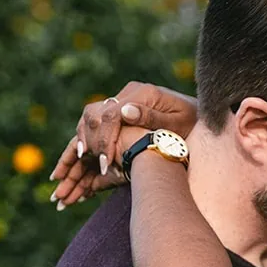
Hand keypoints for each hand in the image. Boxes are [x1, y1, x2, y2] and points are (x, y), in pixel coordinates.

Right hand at [50, 82, 198, 208]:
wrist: (199, 114)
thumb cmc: (194, 122)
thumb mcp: (178, 122)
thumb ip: (152, 117)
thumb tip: (124, 110)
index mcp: (142, 93)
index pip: (111, 115)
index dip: (104, 140)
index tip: (103, 164)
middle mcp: (127, 94)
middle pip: (94, 116)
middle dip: (84, 145)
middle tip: (78, 169)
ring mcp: (121, 102)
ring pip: (89, 121)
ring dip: (78, 145)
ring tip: (66, 173)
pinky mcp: (120, 113)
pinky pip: (95, 127)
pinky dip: (84, 143)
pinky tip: (77, 162)